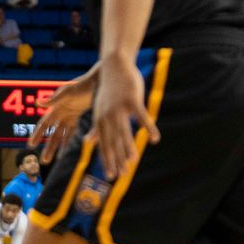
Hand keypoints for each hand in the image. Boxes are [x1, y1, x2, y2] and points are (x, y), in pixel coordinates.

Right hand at [29, 63, 99, 162]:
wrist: (97, 81)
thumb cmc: (83, 84)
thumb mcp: (68, 91)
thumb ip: (53, 98)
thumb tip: (37, 104)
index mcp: (56, 108)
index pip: (44, 124)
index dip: (37, 135)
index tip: (30, 145)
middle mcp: (60, 113)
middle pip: (52, 134)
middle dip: (48, 147)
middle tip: (44, 161)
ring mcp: (68, 115)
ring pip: (61, 135)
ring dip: (57, 147)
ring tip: (53, 160)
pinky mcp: (77, 115)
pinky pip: (71, 131)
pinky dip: (69, 141)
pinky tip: (67, 151)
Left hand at [87, 55, 159, 179]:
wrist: (113, 67)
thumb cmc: (108, 90)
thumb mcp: (99, 108)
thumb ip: (97, 127)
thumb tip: (89, 141)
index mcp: (99, 119)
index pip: (103, 144)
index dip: (107, 160)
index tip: (110, 175)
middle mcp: (106, 115)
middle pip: (112, 141)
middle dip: (116, 159)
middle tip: (120, 176)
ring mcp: (119, 108)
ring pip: (124, 131)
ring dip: (128, 147)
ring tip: (133, 162)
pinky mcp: (132, 100)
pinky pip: (142, 116)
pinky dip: (149, 127)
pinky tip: (155, 139)